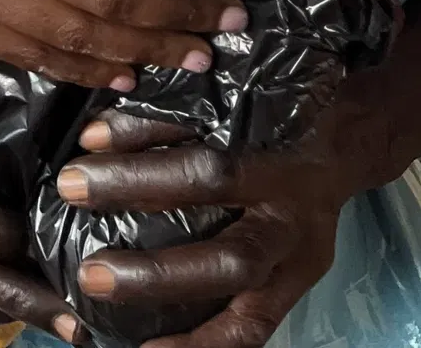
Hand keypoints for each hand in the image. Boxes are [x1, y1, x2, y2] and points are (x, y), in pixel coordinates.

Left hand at [53, 98, 383, 346]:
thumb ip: (167, 114)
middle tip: (90, 276)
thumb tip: (93, 137)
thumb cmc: (272, 109)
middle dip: (156, 274)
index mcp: (277, 162)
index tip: (79, 175)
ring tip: (123, 343)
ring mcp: (298, 269)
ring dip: (184, 337)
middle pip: (230, 261)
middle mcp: (293, 224)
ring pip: (248, 318)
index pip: (211, 173)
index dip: (143, 176)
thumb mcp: (230, 96)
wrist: (342, 142)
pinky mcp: (295, 294)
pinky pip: (253, 334)